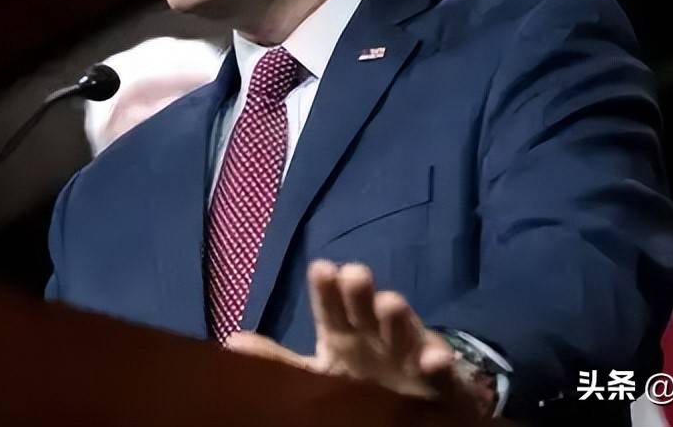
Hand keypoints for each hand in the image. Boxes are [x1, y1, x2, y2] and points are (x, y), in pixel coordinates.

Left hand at [224, 260, 495, 414]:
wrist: (415, 404)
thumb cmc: (359, 381)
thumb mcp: (315, 374)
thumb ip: (277, 360)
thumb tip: (231, 341)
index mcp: (343, 334)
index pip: (330, 307)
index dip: (327, 289)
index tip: (322, 268)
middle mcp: (376, 336)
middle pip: (367, 309)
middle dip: (361, 292)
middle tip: (354, 274)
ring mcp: (409, 353)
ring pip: (404, 332)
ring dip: (398, 317)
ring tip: (389, 303)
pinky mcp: (439, 378)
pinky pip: (440, 370)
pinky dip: (437, 362)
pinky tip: (432, 358)